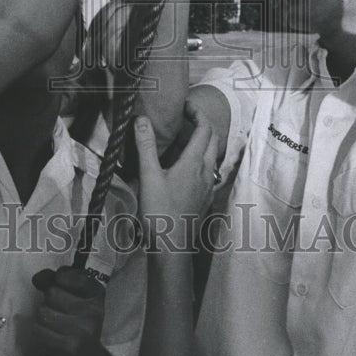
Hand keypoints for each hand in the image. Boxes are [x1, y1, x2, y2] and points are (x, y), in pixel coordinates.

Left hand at [31, 266, 105, 355]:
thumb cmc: (77, 320)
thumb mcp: (74, 296)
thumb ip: (55, 281)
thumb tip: (38, 278)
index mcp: (96, 293)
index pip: (68, 274)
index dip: (59, 278)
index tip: (61, 284)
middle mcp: (93, 311)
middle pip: (52, 293)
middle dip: (49, 300)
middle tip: (59, 310)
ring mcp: (82, 330)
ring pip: (43, 311)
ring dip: (42, 316)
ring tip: (54, 323)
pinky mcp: (69, 347)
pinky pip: (39, 329)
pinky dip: (40, 330)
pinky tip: (51, 334)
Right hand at [134, 105, 218, 251]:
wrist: (172, 248)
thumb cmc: (159, 212)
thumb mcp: (148, 176)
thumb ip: (145, 146)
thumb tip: (142, 119)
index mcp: (194, 162)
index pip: (205, 129)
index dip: (197, 113)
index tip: (184, 106)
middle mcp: (206, 172)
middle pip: (213, 140)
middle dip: (203, 125)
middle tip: (186, 118)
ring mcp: (208, 187)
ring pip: (213, 157)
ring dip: (204, 143)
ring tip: (185, 140)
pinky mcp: (205, 200)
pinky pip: (209, 173)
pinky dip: (201, 161)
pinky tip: (187, 169)